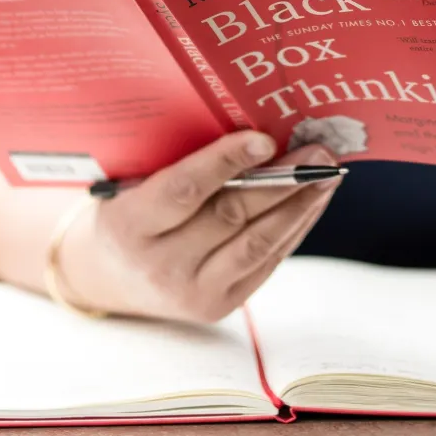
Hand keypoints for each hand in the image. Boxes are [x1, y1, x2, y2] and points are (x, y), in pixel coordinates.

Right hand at [79, 131, 340, 323]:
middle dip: (281, 181)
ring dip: (299, 206)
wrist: (108, 276)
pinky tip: (312, 202)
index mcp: (130, 225)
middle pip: (231, 216)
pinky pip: (266, 262)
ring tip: (328, 175)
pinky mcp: (218, 306)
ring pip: (257, 243)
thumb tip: (252, 129)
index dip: (225, 163)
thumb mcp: (132, 183)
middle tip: (318, 151)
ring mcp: (193, 292)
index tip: (264, 138)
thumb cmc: (128, 210)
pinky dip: (293, 228)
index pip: (184, 190)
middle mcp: (162, 265)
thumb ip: (178, 161)